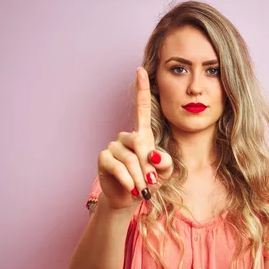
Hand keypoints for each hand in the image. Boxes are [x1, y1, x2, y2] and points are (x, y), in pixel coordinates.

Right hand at [97, 67, 172, 210]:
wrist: (129, 199)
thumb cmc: (148, 182)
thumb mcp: (164, 173)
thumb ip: (165, 163)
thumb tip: (153, 156)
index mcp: (142, 135)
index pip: (141, 108)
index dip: (141, 89)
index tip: (141, 69)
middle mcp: (126, 137)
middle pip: (139, 143)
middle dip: (148, 167)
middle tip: (152, 184)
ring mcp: (113, 146)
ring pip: (130, 159)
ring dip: (139, 178)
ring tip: (143, 191)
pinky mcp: (103, 158)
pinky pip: (117, 166)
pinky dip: (128, 180)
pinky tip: (132, 190)